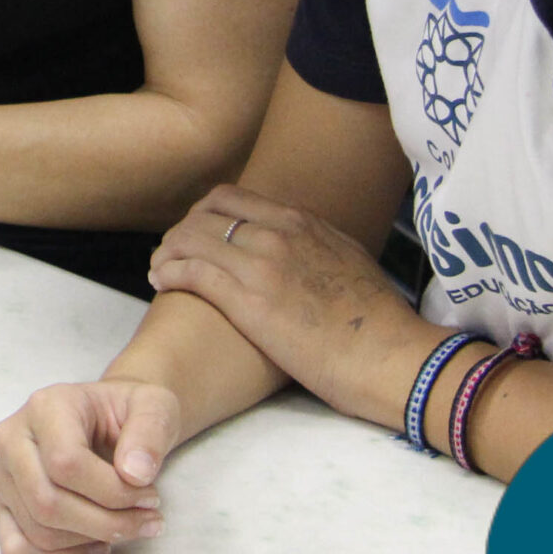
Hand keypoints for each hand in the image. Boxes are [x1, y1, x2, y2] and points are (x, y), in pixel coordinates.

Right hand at [0, 380, 177, 553]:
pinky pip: (18, 548)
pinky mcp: (3, 502)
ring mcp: (3, 473)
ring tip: (128, 527)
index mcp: (44, 406)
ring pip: (38, 531)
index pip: (65, 463)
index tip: (150, 497)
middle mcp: (12, 438)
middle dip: (106, 523)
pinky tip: (96, 543)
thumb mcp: (154, 408)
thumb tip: (135, 474)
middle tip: (147, 521)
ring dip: (91, 540)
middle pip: (47, 503)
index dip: (112, 491)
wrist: (110, 417)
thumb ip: (150, 433)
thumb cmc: (128, 412)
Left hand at [146, 184, 421, 425]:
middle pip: (206, 214)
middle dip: (181, 230)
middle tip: (172, 252)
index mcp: (302, 222)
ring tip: (160, 269)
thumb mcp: (349, 261)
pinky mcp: (249, 301)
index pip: (233, 198)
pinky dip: (169, 272)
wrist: (392, 355)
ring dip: (167, 252)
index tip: (196, 232)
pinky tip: (162, 282)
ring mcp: (262, 264)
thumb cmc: (378, 322)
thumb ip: (316, 247)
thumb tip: (299, 250)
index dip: (204, 213)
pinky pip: (191, 272)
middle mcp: (278, 233)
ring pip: (191, 239)